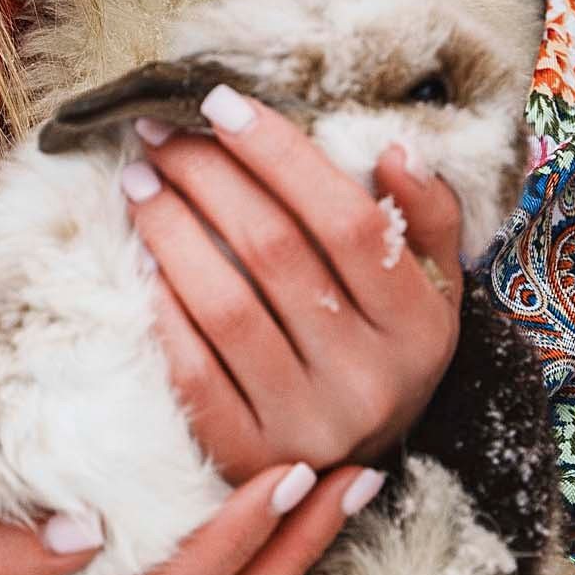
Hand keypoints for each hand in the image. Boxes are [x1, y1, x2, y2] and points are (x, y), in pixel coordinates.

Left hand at [121, 87, 464, 477]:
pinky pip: (191, 372)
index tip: (221, 104)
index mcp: (419, 327)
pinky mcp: (247, 456)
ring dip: (171, 230)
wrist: (351, 470)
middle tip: (163, 133)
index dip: (280, 154)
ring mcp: (305, 425)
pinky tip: (140, 261)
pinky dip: (160, 308)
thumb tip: (396, 150)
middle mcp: (367, 378)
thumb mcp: (434, 290)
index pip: (348, 220)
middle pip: (276, 252)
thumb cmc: (387, 352)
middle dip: (210, 176)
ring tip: (140, 182)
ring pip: (226, 305)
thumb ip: (428, 218)